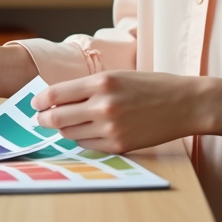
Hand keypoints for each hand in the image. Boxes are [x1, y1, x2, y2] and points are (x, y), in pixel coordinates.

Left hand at [31, 71, 201, 154]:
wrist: (184, 103)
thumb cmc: (152, 85)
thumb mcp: (119, 76)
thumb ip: (90, 86)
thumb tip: (60, 97)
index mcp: (102, 81)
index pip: (57, 94)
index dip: (41, 100)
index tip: (36, 103)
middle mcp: (103, 105)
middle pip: (57, 117)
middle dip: (44, 119)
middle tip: (41, 118)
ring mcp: (111, 128)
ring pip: (71, 133)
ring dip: (64, 129)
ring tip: (67, 124)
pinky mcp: (119, 145)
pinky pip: (88, 145)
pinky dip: (82, 139)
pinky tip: (87, 131)